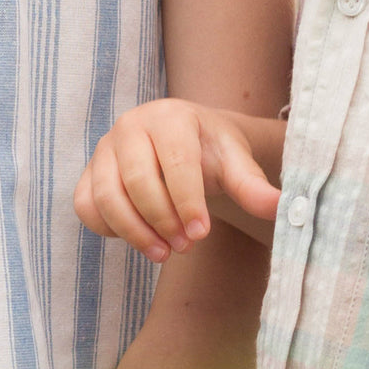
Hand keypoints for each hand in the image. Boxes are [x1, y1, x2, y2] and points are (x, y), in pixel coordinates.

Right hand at [75, 98, 280, 261]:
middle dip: (163, 220)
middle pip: (138, 181)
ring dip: (135, 232)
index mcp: (171, 116)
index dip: (188, 203)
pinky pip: (86, 206)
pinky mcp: (88, 171)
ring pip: (108, 197)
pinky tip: (140, 239)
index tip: (202, 234)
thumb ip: (252, 184)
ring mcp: (104, 148)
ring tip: (165, 252)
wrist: (187, 139)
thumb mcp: (236, 160)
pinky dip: (109, 229)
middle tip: (187, 246)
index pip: (176, 163)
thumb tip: (281, 208)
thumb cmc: (213, 149)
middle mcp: (131, 125)